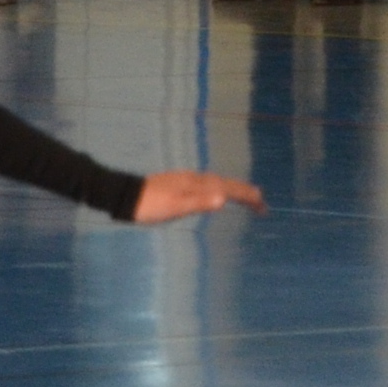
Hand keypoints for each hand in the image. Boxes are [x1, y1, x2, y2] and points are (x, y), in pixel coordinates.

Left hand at [131, 169, 261, 224]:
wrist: (124, 195)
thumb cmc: (149, 205)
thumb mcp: (175, 207)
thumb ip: (199, 203)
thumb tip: (224, 200)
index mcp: (197, 184)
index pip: (229, 189)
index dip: (247, 197)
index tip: (263, 207)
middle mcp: (195, 179)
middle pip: (226, 183)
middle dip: (245, 193)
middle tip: (261, 204)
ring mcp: (186, 181)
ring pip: (217, 183)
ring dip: (233, 190)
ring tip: (245, 198)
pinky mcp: (179, 184)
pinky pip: (207, 185)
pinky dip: (219, 190)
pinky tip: (214, 194)